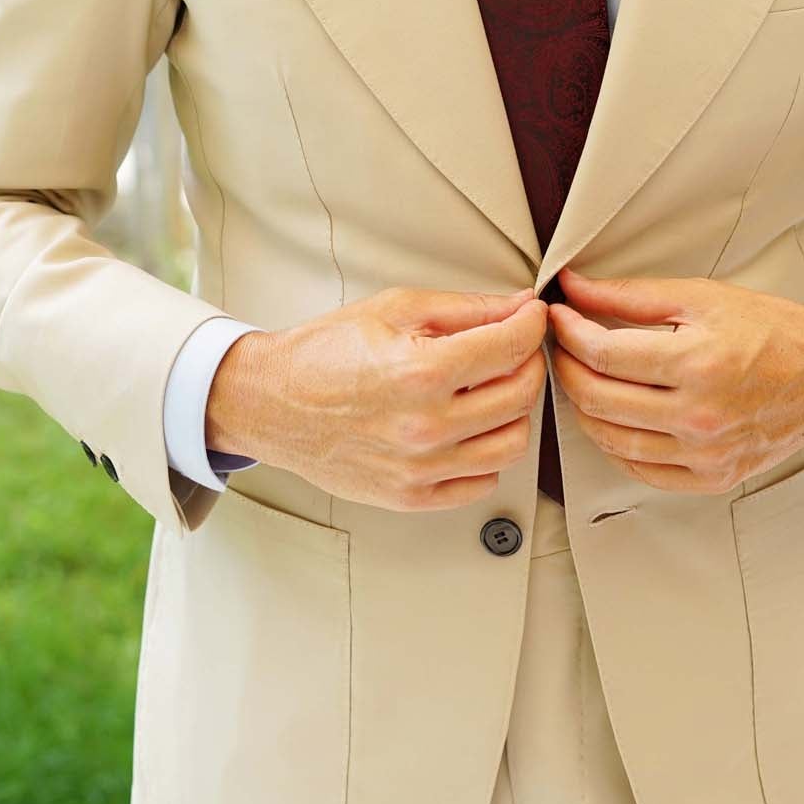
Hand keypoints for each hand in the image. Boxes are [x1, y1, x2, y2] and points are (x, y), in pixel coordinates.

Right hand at [206, 286, 549, 510]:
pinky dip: (486, 454)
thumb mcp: (395, 309)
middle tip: (514, 349)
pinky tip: (468, 429)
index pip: (512, 347)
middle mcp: (426, 426)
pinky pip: (482, 481)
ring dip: (514, 413)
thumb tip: (517, 307)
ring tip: (491, 391)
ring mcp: (420, 467)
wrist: (271, 403)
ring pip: (512, 444)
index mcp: (422, 372)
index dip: (532, 324)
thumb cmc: (324, 354)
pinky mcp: (412, 496)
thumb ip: (465, 309)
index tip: (531, 317)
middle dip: (528, 363)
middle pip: (520, 396)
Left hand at [547, 267, 803, 495]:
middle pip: (597, 399)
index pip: (603, 355)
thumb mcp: (702, 297)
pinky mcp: (711, 477)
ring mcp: (704, 453)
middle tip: (562, 347)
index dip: (568, 334)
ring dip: (583, 408)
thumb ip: (631, 295)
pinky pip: (640, 470)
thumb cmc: (769, 330)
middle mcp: (699, 415)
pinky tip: (613, 417)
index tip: (558, 318)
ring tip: (583, 379)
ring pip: (610, 440)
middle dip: (567, 368)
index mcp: (697, 363)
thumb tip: (573, 287)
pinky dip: (614, 444)